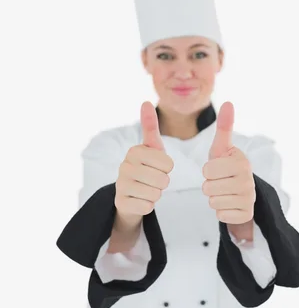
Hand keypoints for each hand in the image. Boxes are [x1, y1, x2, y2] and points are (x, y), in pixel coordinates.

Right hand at [114, 101, 173, 224]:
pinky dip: (148, 206)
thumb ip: (150, 126)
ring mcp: (120, 185)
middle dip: (163, 183)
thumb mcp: (151, 148)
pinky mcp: (121, 203)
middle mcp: (124, 166)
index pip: (168, 163)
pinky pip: (147, 206)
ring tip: (146, 189)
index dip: (168, 169)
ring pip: (156, 193)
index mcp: (134, 151)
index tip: (158, 167)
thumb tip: (145, 101)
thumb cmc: (145, 169)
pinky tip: (140, 200)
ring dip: (156, 194)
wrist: (130, 196)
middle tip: (153, 181)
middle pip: (163, 179)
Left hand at [202, 102, 255, 237]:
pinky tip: (228, 205)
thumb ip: (224, 128)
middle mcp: (248, 180)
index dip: (207, 171)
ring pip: (213, 202)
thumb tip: (229, 102)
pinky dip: (221, 212)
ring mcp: (249, 199)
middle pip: (208, 188)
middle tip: (219, 183)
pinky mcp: (246, 214)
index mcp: (241, 161)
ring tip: (223, 193)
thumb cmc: (225, 168)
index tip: (217, 169)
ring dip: (214, 199)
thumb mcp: (222, 149)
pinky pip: (221, 216)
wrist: (240, 194)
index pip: (207, 170)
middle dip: (209, 186)